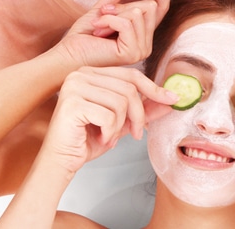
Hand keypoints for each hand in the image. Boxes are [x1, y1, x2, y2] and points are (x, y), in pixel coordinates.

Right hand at [40, 66, 176, 173]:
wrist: (61, 161)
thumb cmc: (88, 140)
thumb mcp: (122, 122)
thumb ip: (144, 109)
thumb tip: (171, 100)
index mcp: (92, 73)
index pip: (131, 75)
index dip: (154, 88)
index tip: (172, 99)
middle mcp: (81, 74)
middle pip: (129, 88)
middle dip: (139, 115)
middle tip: (136, 133)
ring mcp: (74, 86)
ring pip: (121, 102)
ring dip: (121, 126)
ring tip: (110, 136)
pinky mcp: (72, 103)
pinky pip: (109, 115)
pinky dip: (110, 132)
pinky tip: (100, 138)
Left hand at [55, 0, 173, 67]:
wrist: (69, 54)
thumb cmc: (84, 37)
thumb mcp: (103, 7)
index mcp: (142, 32)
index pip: (161, 7)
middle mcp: (146, 42)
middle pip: (150, 6)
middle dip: (123, 5)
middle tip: (103, 13)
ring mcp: (141, 49)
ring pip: (138, 13)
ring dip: (113, 14)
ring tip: (99, 26)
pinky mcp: (133, 52)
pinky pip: (127, 23)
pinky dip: (109, 21)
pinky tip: (99, 30)